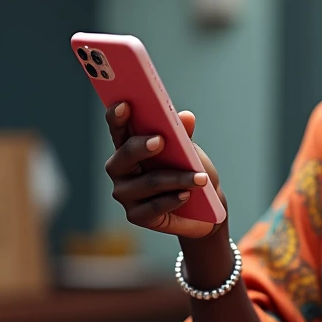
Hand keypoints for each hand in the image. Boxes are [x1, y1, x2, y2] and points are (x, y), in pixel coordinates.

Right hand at [105, 103, 224, 238]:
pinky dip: (173, 199)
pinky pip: (154, 207)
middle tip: (160, 140)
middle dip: (141, 147)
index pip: (118, 130)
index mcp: (128, 147)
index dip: (117, 117)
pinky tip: (187, 195)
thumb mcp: (189, 150)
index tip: (125, 104)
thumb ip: (184, 135)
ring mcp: (125, 194)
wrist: (204, 208)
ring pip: (148, 182)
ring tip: (200, 178)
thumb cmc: (188, 171)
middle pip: (124, 156)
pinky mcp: (136, 216)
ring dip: (176, 178)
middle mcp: (120, 170)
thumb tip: (186, 117)